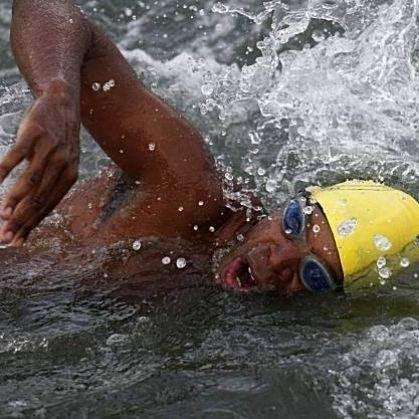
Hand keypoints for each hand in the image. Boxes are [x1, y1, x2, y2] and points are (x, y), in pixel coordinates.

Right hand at [0, 80, 79, 244]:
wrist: (62, 103)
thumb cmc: (58, 141)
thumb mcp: (62, 164)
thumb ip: (50, 185)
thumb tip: (32, 211)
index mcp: (70, 176)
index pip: (49, 206)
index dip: (32, 224)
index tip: (17, 241)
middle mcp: (63, 165)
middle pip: (40, 199)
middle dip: (22, 220)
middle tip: (5, 236)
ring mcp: (49, 149)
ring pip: (31, 182)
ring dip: (14, 201)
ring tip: (2, 216)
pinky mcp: (35, 134)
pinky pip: (16, 157)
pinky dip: (2, 172)